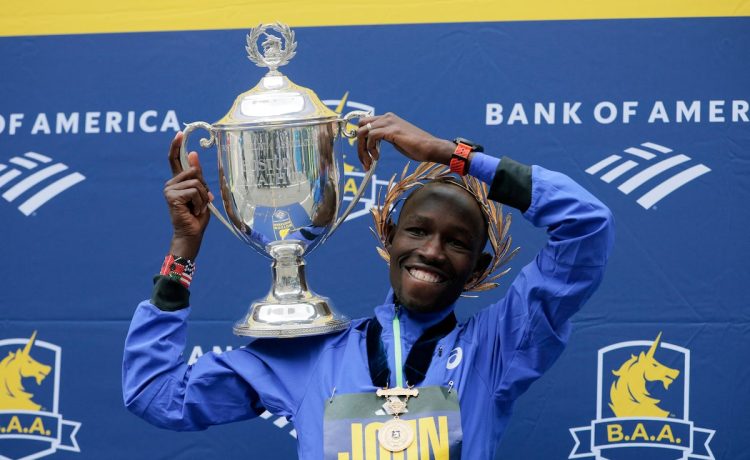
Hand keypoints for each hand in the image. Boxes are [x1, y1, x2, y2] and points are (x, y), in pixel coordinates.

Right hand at [164, 132, 213, 258]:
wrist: (192, 233)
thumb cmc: (197, 214)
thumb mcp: (201, 192)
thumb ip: (197, 175)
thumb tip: (193, 153)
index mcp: (178, 181)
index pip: (174, 159)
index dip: (176, 146)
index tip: (180, 133)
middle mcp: (171, 183)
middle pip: (194, 171)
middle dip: (203, 186)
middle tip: (201, 201)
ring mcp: (169, 189)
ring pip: (196, 182)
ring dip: (203, 197)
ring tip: (197, 207)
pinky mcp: (172, 196)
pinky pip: (194, 191)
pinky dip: (200, 202)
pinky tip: (194, 211)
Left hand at [356, 112, 455, 169]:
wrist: (431, 148)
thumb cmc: (416, 147)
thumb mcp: (395, 140)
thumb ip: (384, 138)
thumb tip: (370, 145)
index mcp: (388, 118)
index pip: (365, 123)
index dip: (360, 140)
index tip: (363, 155)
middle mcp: (387, 117)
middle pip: (360, 126)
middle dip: (359, 146)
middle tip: (365, 162)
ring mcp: (389, 122)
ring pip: (363, 132)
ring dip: (363, 150)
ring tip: (370, 162)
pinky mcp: (391, 130)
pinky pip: (371, 137)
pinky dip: (371, 149)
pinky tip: (377, 157)